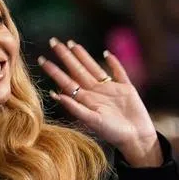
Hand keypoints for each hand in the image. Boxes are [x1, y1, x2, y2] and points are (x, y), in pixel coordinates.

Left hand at [39, 39, 159, 165]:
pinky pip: (118, 72)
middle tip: (53, 41)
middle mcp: (96, 92)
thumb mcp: (93, 121)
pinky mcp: (126, 88)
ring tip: (72, 43)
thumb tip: (56, 94)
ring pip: (94, 67)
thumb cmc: (114, 133)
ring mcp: (110, 89)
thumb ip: (76, 108)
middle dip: (65, 56)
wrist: (136, 137)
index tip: (42, 60)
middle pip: (77, 70)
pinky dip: (114, 63)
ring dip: (83, 56)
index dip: (55, 71)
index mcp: (86, 100)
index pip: (67, 82)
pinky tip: (106, 54)